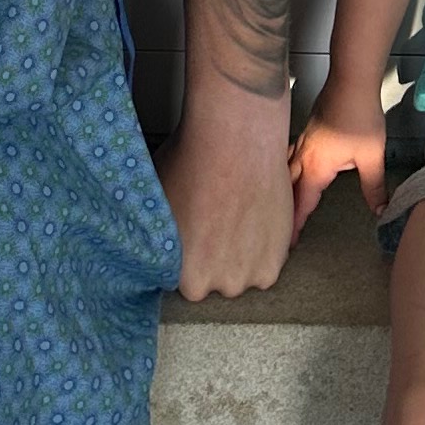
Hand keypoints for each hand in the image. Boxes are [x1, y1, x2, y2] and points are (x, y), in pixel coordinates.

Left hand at [160, 90, 292, 302]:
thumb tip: (151, 243)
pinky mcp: (273, 263)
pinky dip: (263, 247)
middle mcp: (215, 284)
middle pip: (214, 280)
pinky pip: (265, 265)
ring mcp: (248, 276)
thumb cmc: (192, 162)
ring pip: (242, 274)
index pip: (183, 279)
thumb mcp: (156, 202)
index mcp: (182, 275)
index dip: (188, 256)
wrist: (236, 140)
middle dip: (214, 258)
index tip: (194, 235)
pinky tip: (252, 218)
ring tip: (236, 218)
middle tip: (216, 224)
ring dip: (240, 255)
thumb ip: (157, 236)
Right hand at [288, 81, 389, 234]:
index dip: (295, 225)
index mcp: (316, 168)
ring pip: (285, 172)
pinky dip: (286, 171)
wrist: (351, 81)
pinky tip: (291, 170)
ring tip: (280, 204)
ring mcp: (302, 142)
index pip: (302, 203)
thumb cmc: (361, 118)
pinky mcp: (307, 131)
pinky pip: (289, 158)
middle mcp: (303, 157)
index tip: (288, 244)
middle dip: (284, 211)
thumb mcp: (372, 157)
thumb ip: (374, 187)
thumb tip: (380, 211)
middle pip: (287, 189)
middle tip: (280, 231)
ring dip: (283, 190)